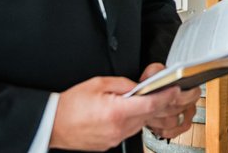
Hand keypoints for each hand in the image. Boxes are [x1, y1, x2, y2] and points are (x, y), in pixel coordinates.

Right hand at [50, 72, 198, 149]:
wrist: (53, 124)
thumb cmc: (70, 105)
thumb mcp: (98, 84)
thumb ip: (123, 84)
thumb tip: (137, 86)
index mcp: (117, 111)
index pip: (151, 104)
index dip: (167, 96)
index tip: (175, 90)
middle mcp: (118, 128)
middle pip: (148, 115)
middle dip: (158, 104)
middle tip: (163, 93)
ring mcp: (115, 138)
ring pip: (140, 124)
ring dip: (144, 113)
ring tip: (137, 101)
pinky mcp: (110, 144)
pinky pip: (128, 131)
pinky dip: (131, 121)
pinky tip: (125, 113)